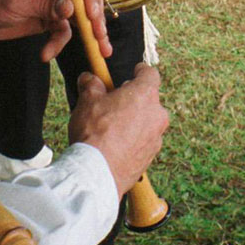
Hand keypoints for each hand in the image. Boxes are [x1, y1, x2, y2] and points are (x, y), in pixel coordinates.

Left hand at [0, 0, 111, 61]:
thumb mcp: (18, 1)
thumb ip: (45, 5)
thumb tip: (71, 9)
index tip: (91, 14)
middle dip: (96, 18)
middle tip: (101, 36)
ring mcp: (55, 1)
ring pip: (80, 17)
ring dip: (89, 35)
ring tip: (98, 51)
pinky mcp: (50, 19)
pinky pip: (63, 32)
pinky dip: (57, 44)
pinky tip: (46, 54)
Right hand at [68, 64, 167, 196]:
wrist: (98, 173)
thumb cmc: (95, 132)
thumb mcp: (87, 100)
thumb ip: (91, 84)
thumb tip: (89, 78)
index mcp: (145, 95)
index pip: (150, 74)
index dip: (140, 71)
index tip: (133, 71)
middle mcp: (157, 115)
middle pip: (149, 99)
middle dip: (133, 99)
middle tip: (113, 103)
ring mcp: (156, 138)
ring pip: (147, 122)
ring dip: (134, 120)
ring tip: (111, 128)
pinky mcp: (151, 157)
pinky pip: (143, 141)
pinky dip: (133, 140)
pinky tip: (115, 145)